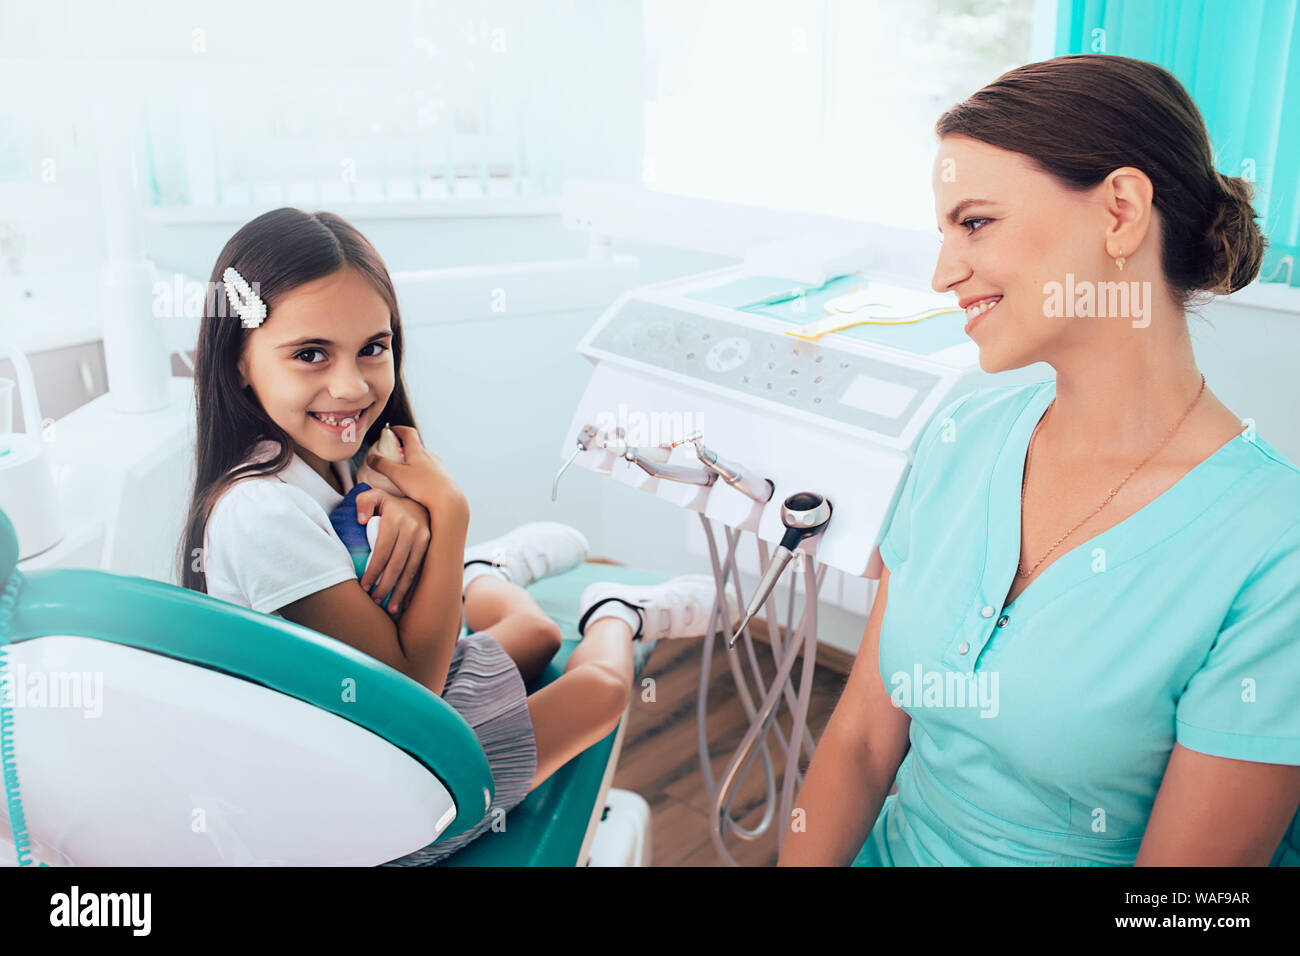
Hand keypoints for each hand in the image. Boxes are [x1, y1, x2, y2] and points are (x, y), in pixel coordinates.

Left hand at [355, 489, 430, 614]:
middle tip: (375, 602)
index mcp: (396, 520)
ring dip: (401, 592)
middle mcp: (413, 530)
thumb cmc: (390, 504)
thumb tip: (361, 520)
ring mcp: (425, 539)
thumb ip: (364, 502)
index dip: (373, 572)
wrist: (423, 501)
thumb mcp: (375, 496)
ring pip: (411, 570)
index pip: (382, 551)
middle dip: (386, 586)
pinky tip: (406, 602)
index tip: (364, 587)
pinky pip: (421, 571)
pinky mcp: (431, 548)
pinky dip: (413, 588)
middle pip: (397, 564)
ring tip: (391, 609)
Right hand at [364, 425, 467, 517]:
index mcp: (418, 451)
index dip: (398, 429)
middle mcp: (429, 455)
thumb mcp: (397, 475)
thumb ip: (382, 465)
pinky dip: (420, 470)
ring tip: (403, 469)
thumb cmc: (424, 487)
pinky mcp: (442, 476)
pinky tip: (416, 482)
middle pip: (415, 445)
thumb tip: (371, 458)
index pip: (408, 432)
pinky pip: (429, 469)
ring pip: (423, 458)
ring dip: (412, 459)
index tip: (390, 431)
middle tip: (393, 452)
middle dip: (403, 446)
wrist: (447, 500)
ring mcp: (437, 465)